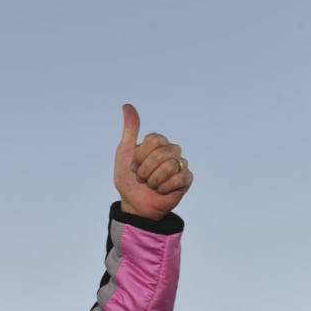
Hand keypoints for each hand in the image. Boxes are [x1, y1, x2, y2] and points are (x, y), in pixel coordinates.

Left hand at [114, 104, 191, 219]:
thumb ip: (130, 129)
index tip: (133, 166)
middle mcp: (172, 150)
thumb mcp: (124, 153)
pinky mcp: (187, 179)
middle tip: (142, 178)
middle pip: (160, 154)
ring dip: (153, 181)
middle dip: (145, 171)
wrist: (134, 204)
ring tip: (151, 185)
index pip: (153, 140)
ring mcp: (181, 164)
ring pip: (169, 167)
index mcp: (158, 142)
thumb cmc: (128, 179)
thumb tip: (127, 105)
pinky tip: (161, 191)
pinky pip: (178, 179)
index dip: (139, 156)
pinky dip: (163, 188)